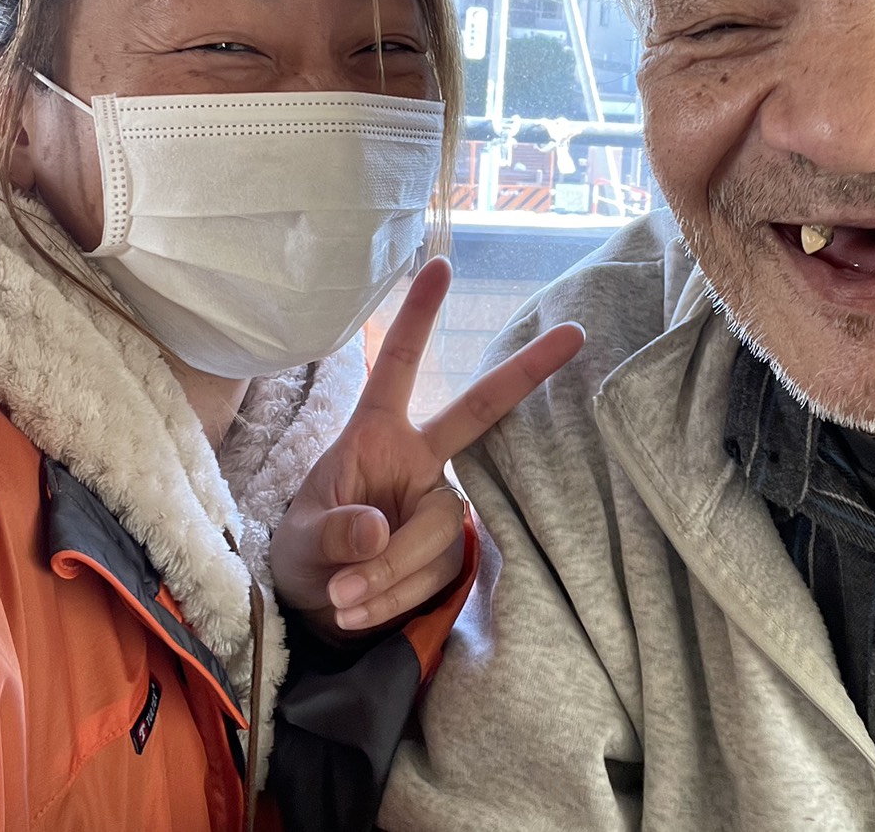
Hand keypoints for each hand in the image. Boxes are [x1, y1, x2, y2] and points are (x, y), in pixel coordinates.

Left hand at [269, 255, 582, 635]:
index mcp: (375, 435)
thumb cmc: (305, 554)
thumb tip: (378, 531)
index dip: (418, 317)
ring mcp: (437, 502)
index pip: (396, 366)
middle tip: (574, 333)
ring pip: (433, 534)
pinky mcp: (449, 549)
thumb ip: (334, 533)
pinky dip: (393, 598)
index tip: (440, 265)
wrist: (318, 610)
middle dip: (525, 371)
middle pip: (477, 411)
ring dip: (385, 576)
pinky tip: (361, 609)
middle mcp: (417, 459)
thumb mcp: (300, 541)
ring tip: (343, 597)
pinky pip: (434, 574)